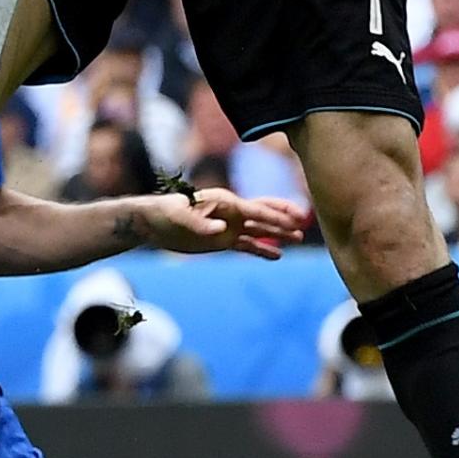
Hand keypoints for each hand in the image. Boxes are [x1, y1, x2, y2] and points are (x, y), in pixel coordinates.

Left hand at [140, 188, 306, 258]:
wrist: (153, 224)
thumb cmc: (165, 214)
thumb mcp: (180, 218)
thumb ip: (201, 223)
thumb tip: (221, 229)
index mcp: (225, 202)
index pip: (256, 209)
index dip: (275, 216)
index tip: (294, 220)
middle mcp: (230, 212)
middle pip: (263, 213)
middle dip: (283, 218)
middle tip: (304, 221)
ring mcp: (228, 226)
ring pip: (258, 230)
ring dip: (277, 234)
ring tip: (298, 238)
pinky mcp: (222, 240)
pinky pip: (247, 245)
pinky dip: (261, 249)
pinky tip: (277, 255)